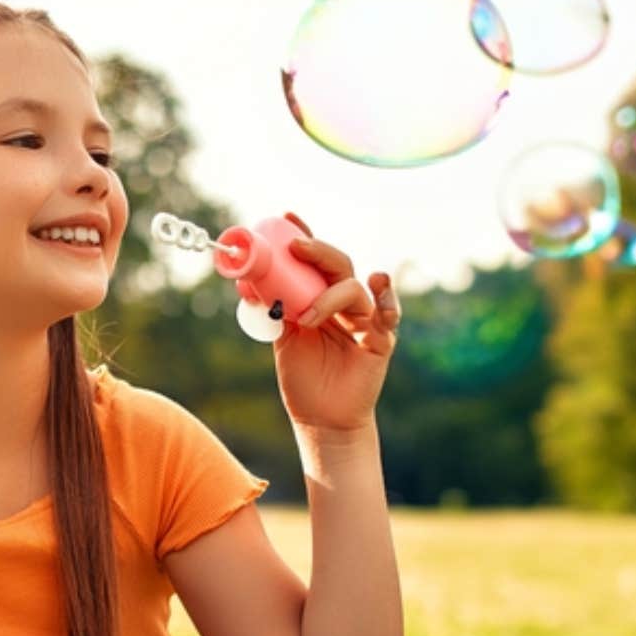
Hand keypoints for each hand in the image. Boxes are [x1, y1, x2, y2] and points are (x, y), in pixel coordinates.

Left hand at [272, 212, 401, 435]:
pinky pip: (389, 317)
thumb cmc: (303, 378)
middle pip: (337, 265)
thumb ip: (271, 310)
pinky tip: (380, 285)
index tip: (286, 216)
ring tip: (306, 318)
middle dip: (317, 252)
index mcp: (319, 297)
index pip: (314, 260)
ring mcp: (364, 320)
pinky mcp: (381, 341)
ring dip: (329, 297)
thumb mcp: (282, 339)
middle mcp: (343, 303)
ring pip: (354, 289)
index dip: (304, 236)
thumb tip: (246, 282)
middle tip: (296, 248)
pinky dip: (387, 301)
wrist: (320, 419)